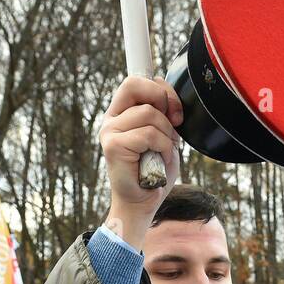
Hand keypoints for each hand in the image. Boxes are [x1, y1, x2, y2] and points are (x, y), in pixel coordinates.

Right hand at [99, 75, 183, 246]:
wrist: (143, 203)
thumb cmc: (155, 171)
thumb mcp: (164, 134)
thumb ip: (162, 112)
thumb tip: (164, 89)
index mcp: (121, 113)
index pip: (135, 81)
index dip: (159, 88)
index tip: (174, 111)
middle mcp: (112, 119)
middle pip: (136, 86)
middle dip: (163, 102)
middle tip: (172, 125)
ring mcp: (110, 131)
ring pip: (150, 114)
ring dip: (166, 135)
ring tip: (161, 153)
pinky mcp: (114, 146)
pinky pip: (149, 134)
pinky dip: (162, 148)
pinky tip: (157, 161)